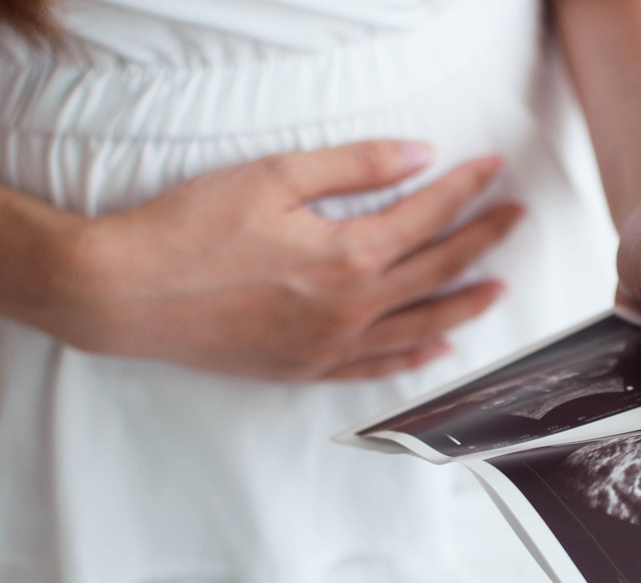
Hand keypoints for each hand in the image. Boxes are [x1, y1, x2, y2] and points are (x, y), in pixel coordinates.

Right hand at [46, 141, 520, 379]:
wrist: (124, 294)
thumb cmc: (190, 230)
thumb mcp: (273, 177)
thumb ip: (355, 166)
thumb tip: (419, 155)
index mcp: (348, 256)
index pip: (428, 217)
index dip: (466, 190)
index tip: (493, 170)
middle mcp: (351, 309)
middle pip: (436, 271)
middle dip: (482, 241)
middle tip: (516, 220)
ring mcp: (330, 346)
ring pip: (419, 324)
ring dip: (464, 304)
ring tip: (497, 288)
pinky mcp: (304, 369)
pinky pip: (376, 367)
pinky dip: (413, 356)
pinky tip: (438, 348)